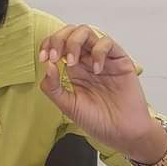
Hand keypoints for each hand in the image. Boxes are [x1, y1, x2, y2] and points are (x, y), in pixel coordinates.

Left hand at [39, 24, 163, 159]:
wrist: (123, 134)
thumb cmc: (98, 121)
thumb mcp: (68, 106)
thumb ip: (53, 87)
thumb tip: (47, 65)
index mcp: (73, 69)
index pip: (58, 44)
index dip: (48, 45)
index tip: (44, 58)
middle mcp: (87, 60)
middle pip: (70, 32)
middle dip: (59, 39)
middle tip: (55, 56)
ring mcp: (103, 59)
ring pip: (87, 32)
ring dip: (75, 42)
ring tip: (73, 62)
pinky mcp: (120, 60)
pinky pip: (108, 43)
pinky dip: (98, 52)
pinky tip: (97, 70)